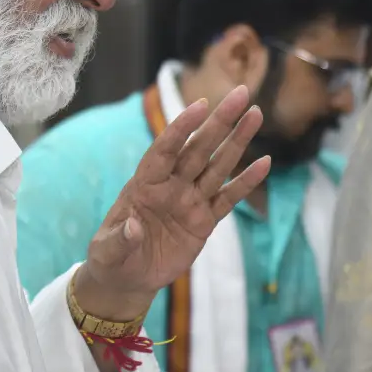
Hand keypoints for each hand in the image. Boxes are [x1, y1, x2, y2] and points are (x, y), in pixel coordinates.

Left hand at [72, 85, 269, 321]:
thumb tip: (133, 227)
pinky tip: (264, 163)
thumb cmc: (112, 258)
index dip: (181, 128)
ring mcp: (190, 201)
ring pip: (217, 166)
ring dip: (237, 141)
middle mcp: (170, 186)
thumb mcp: (108, 253)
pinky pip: (228, 199)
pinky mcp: (204, 221)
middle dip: (220, 122)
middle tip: (242, 93)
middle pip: (198, 149)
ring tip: (256, 114)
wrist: (127, 278)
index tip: (201, 106)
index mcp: (144, 184)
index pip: (165, 150)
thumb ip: (120, 239)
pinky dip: (245, 183)